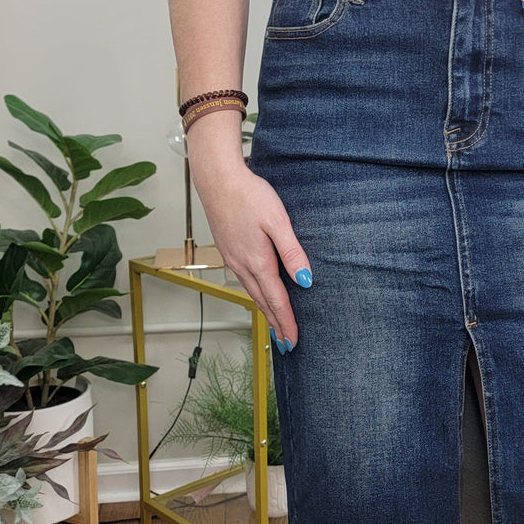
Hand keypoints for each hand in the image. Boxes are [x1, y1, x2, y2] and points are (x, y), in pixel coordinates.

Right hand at [189, 146, 310, 353]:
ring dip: (264, 311)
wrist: (218, 179)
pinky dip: (255, 295)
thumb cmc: (250, 196)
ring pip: (252, 293)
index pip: (276, 300)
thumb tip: (305, 280)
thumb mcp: (278, 221)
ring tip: (275, 326)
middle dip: (275, 324)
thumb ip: (292, 252)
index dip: (286, 322)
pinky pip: (244, 281)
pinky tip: (259, 294)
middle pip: (262, 302)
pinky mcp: (228, 250)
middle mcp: (242, 266)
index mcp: (258, 261)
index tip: (293, 341)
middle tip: (286, 344)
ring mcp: (233, 259)